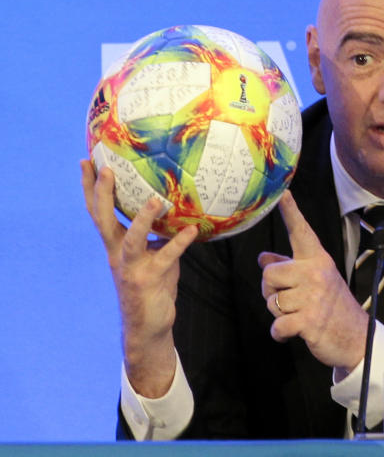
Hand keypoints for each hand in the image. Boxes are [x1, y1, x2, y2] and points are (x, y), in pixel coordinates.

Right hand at [81, 159, 197, 396]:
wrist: (149, 326)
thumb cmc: (153, 285)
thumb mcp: (154, 254)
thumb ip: (160, 233)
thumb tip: (180, 206)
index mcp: (115, 245)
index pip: (98, 211)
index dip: (90, 188)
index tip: (87, 161)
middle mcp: (117, 254)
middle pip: (103, 219)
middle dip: (102, 194)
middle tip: (106, 169)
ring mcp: (131, 267)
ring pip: (131, 239)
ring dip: (143, 219)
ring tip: (155, 200)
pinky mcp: (148, 280)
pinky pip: (165, 257)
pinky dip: (178, 243)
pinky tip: (192, 230)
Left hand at [259, 191, 367, 370]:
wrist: (357, 338)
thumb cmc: (334, 306)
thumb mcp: (316, 281)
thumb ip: (289, 267)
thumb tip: (263, 257)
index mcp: (318, 260)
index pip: (301, 232)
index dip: (290, 211)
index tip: (282, 193)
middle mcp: (316, 273)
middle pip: (269, 274)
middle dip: (271, 290)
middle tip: (290, 300)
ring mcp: (314, 296)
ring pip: (271, 301)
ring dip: (279, 313)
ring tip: (300, 314)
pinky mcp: (309, 320)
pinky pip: (277, 325)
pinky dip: (280, 333)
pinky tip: (294, 331)